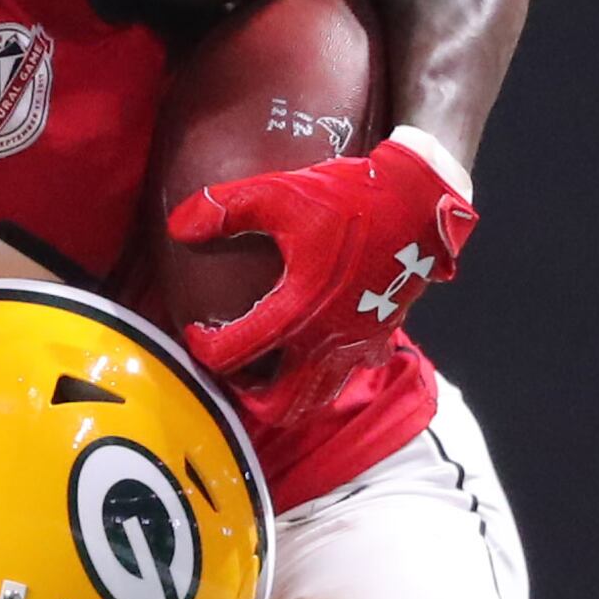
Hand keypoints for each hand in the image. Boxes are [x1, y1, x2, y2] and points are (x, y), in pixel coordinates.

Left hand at [167, 134, 476, 378]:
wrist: (422, 199)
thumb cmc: (349, 197)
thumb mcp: (278, 193)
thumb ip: (223, 210)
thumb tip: (177, 227)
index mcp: (297, 312)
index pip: (232, 355)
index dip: (203, 348)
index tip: (198, 330)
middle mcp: (328, 340)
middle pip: (281, 406)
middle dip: (250, 399)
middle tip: (234, 371)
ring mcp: (359, 344)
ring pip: (319, 397)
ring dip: (289, 393)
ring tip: (269, 368)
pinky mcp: (382, 335)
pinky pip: (351, 371)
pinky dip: (327, 371)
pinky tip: (315, 343)